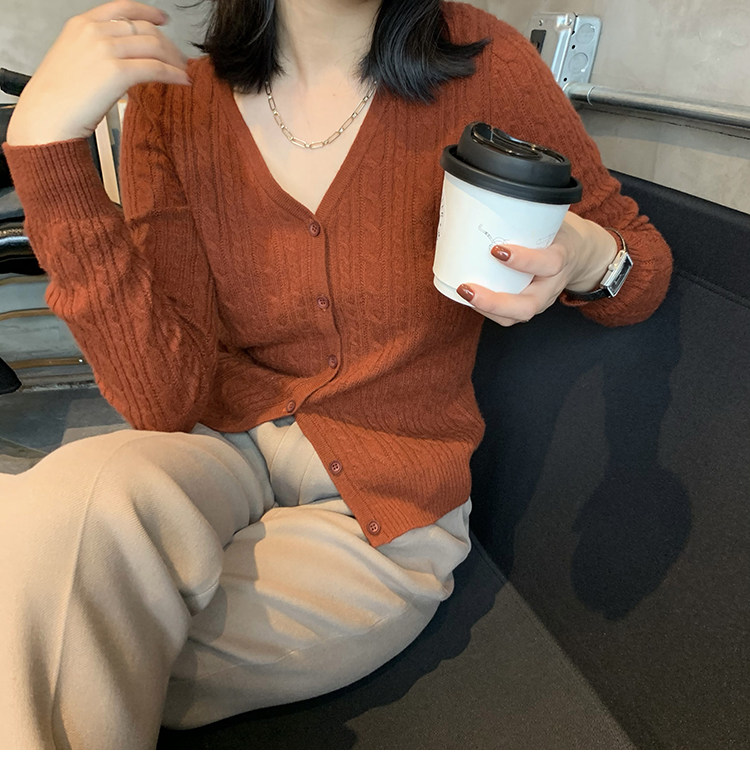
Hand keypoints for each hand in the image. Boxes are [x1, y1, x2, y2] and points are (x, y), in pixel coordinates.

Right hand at [7, 0, 189, 145]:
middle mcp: (95, 32)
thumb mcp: (72, 58)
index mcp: (82, 25)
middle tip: (179, 59)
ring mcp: (106, 50)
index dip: (147, 12)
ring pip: (154, 46)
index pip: (122, 8)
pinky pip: (156, 68)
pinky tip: (183, 81)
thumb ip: (95, 49)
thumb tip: (123, 56)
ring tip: (183, 71)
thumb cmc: (58, 97)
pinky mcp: (118, 72)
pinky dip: (174, 74)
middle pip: (144, 29)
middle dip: (168, 44)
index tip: (163, 20)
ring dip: (175, 60)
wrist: (47, 116)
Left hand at [456, 212, 617, 326]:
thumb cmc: (559, 233)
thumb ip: (529, 210)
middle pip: (528, 305)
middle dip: (495, 301)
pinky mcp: (530, 306)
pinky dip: (488, 310)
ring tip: (463, 292)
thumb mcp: (553, 219)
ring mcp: (542, 300)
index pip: (548, 263)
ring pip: (517, 316)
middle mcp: (552, 285)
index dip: (524, 260)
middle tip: (467, 288)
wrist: (582, 255)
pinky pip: (509, 317)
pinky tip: (470, 297)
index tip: (497, 249)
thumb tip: (489, 183)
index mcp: (562, 258)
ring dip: (487, 309)